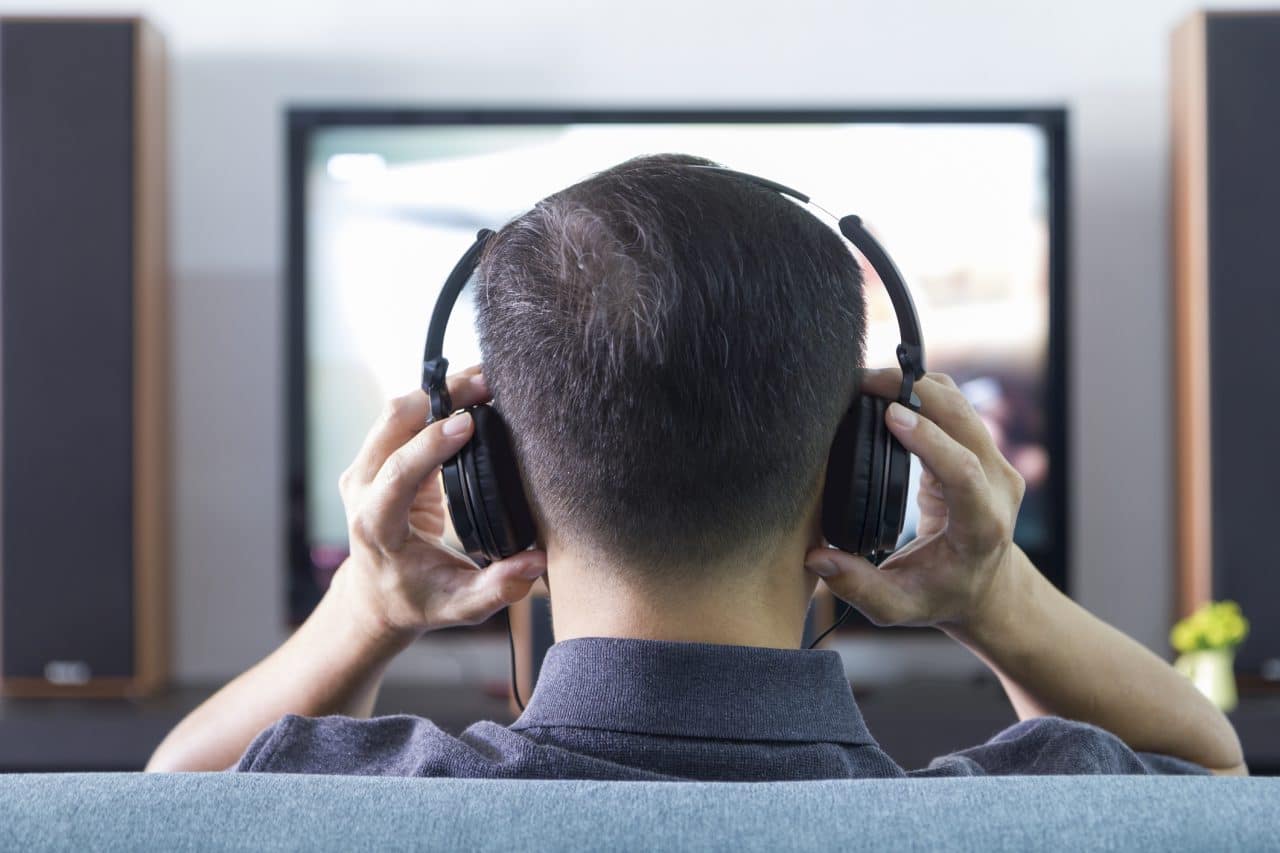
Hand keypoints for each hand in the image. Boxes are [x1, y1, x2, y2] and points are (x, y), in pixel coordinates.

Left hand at [334, 365, 545, 642]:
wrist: (376, 594)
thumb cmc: (417, 598)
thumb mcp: (459, 605)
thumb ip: (497, 589)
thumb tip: (535, 562)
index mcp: (376, 524)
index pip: (396, 473)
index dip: (431, 443)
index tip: (469, 423)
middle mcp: (362, 488)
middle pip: (392, 424)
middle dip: (440, 398)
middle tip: (488, 384)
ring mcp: (366, 467)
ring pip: (397, 411)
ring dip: (440, 391)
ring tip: (486, 383)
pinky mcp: (379, 456)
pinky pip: (405, 416)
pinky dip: (437, 400)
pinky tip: (472, 394)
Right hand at [805, 369, 1027, 631]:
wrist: (987, 586)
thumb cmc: (942, 594)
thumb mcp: (898, 605)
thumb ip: (858, 586)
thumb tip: (816, 558)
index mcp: (981, 524)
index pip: (963, 469)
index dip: (928, 438)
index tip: (890, 415)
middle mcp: (998, 485)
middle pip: (963, 419)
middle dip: (914, 391)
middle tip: (862, 382)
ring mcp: (995, 461)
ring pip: (960, 402)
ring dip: (915, 384)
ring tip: (867, 384)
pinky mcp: (981, 447)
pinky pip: (954, 405)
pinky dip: (921, 390)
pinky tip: (886, 392)